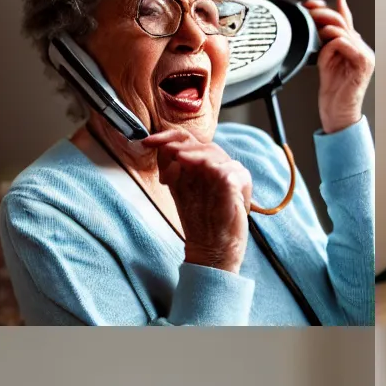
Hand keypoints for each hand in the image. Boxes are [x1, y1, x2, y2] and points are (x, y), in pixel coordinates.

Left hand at [142, 127, 251, 271]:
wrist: (211, 248)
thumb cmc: (199, 223)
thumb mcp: (179, 190)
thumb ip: (172, 169)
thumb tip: (162, 150)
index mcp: (204, 166)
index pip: (189, 140)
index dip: (168, 136)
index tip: (147, 142)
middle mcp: (218, 166)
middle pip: (201, 143)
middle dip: (178, 143)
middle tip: (162, 147)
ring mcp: (231, 174)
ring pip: (213, 152)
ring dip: (193, 153)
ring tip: (178, 156)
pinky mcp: (238, 185)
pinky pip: (226, 169)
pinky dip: (209, 165)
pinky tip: (196, 166)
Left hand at [303, 0, 372, 133]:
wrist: (337, 115)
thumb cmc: (332, 94)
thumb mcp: (326, 62)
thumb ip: (326, 43)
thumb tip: (321, 27)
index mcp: (355, 47)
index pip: (344, 20)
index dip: (330, 8)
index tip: (312, 2)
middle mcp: (362, 48)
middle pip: (342, 21)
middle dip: (323, 14)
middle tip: (308, 12)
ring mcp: (365, 55)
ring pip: (343, 30)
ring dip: (325, 29)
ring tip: (314, 34)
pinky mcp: (363, 63)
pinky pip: (344, 44)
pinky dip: (330, 45)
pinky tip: (324, 53)